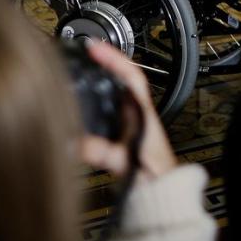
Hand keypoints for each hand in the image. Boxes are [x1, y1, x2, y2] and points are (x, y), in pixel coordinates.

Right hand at [78, 41, 178, 180]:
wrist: (161, 193)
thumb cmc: (154, 176)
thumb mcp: (126, 162)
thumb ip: (104, 154)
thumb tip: (79, 144)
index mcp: (143, 112)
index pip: (131, 75)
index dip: (114, 58)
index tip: (96, 47)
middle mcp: (138, 112)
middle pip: (122, 78)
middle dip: (105, 61)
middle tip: (86, 50)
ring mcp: (132, 120)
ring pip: (117, 90)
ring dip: (102, 77)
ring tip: (85, 64)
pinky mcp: (124, 130)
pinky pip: (111, 106)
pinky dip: (98, 97)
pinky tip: (85, 97)